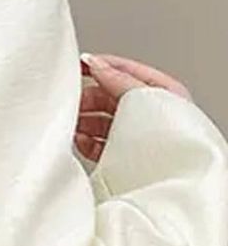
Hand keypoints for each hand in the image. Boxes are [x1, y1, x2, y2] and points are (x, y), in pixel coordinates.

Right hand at [75, 53, 192, 161]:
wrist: (172, 180)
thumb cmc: (171, 140)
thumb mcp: (142, 96)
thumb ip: (116, 79)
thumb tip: (97, 65)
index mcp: (163, 93)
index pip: (126, 72)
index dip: (101, 66)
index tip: (79, 66)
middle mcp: (151, 114)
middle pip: (110, 97)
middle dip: (89, 98)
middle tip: (74, 100)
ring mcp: (137, 137)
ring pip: (103, 121)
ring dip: (85, 120)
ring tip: (74, 121)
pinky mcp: (125, 158)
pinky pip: (100, 144)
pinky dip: (87, 141)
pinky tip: (81, 139)